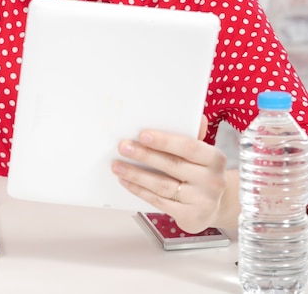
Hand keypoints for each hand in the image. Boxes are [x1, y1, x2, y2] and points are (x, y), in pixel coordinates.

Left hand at [111, 116, 227, 232]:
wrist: (214, 206)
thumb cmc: (202, 173)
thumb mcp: (203, 154)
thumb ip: (195, 135)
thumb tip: (198, 117)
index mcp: (215, 159)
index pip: (189, 147)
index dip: (165, 141)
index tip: (143, 135)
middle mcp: (212, 181)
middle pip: (172, 165)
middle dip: (144, 155)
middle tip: (123, 147)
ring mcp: (201, 201)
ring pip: (162, 185)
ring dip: (136, 174)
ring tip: (118, 166)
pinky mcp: (189, 217)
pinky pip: (158, 201)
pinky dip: (140, 190)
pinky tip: (127, 182)